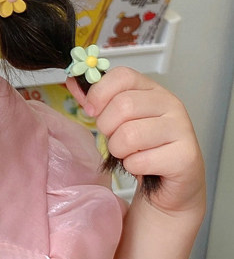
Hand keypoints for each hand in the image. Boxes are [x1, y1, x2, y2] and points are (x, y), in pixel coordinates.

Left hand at [67, 67, 204, 214]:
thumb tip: (73, 81)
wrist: (169, 182)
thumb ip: (96, 101)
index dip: (99, 93)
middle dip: (107, 127)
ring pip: (130, 135)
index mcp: (152, 90)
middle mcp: (170, 104)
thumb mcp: (117, 120)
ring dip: (119, 149)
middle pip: (123, 105)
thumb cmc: (142, 147)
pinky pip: (140, 161)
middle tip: (114, 137)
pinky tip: (143, 166)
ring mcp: (181, 129)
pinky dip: (133, 167)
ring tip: (129, 152)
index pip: (122, 76)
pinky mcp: (185, 156)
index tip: (91, 110)